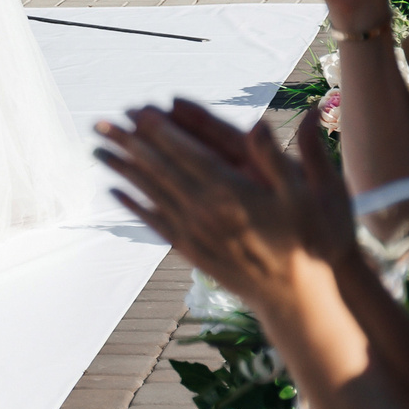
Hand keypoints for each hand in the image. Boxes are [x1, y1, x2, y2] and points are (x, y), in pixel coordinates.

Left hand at [97, 99, 352, 311]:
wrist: (298, 300)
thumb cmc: (311, 242)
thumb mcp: (312, 195)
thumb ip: (280, 158)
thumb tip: (260, 122)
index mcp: (230, 192)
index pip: (184, 152)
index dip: (158, 129)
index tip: (135, 109)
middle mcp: (204, 211)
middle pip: (157, 169)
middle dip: (128, 143)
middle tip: (100, 124)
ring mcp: (194, 233)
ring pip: (150, 193)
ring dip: (122, 168)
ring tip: (97, 149)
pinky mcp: (191, 250)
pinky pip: (154, 221)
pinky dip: (132, 203)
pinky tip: (115, 190)